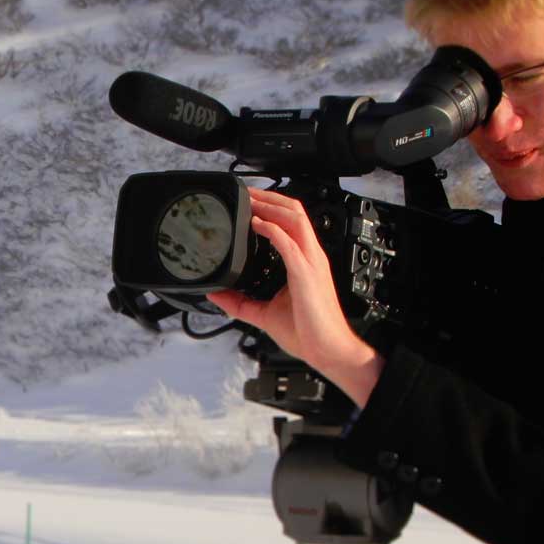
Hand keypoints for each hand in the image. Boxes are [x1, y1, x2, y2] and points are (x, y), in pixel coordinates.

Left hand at [208, 187, 384, 406]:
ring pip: (295, 219)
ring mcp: (310, 263)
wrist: (327, 350)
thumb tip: (215, 295)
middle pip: (295, 212)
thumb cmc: (307, 333)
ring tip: (249, 200)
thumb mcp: (263, 314)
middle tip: (246, 192)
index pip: (292, 223)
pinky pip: (289, 243)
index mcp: (304, 262)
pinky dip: (272, 230)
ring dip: (270, 206)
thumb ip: (239, 303)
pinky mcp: (305, 274)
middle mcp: (310, 257)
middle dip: (270, 198)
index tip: (251, 202)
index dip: (273, 208)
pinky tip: (256, 224)